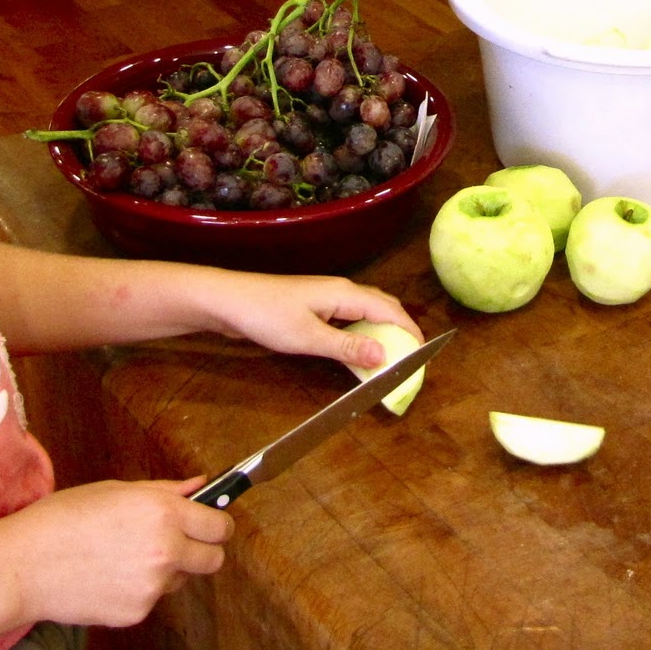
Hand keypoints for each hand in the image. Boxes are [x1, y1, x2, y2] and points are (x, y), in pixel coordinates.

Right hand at [0, 478, 233, 628]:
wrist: (23, 564)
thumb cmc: (64, 519)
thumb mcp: (117, 491)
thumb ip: (166, 492)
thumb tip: (200, 487)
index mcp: (164, 513)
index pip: (220, 526)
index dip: (217, 525)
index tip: (211, 525)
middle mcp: (166, 550)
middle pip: (214, 560)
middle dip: (202, 551)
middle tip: (178, 543)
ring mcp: (152, 586)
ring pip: (180, 579)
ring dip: (167, 570)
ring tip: (124, 556)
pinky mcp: (137, 612)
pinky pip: (152, 598)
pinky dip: (139, 589)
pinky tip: (108, 576)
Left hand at [199, 273, 422, 370]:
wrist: (226, 301)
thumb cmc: (267, 316)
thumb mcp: (309, 338)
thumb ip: (348, 348)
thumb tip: (386, 356)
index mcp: (345, 294)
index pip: (390, 310)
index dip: (410, 330)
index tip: (424, 353)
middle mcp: (340, 291)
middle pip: (381, 307)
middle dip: (399, 330)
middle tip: (409, 358)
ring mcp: (324, 298)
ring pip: (364, 312)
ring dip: (379, 333)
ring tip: (389, 358)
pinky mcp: (311, 307)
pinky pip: (347, 318)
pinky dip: (359, 334)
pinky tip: (356, 351)